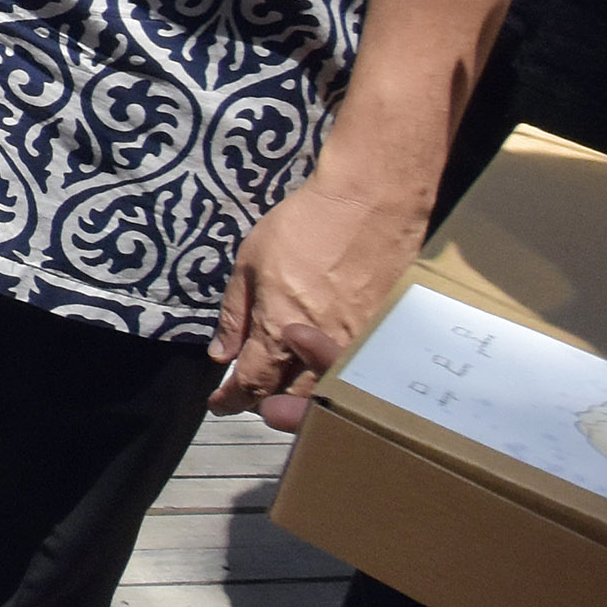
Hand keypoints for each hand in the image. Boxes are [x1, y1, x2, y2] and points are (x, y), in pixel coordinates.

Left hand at [211, 167, 429, 426]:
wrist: (371, 202)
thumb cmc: (304, 225)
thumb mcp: (250, 263)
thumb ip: (235, 315)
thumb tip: (221, 356)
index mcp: (280, 329)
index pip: (252, 384)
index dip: (232, 399)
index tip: (220, 403)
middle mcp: (321, 346)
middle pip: (290, 400)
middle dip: (264, 403)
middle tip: (248, 394)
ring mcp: (359, 346)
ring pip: (327, 394)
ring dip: (299, 398)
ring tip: (282, 385)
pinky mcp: (386, 337)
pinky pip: (357, 374)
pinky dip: (335, 380)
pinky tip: (322, 367)